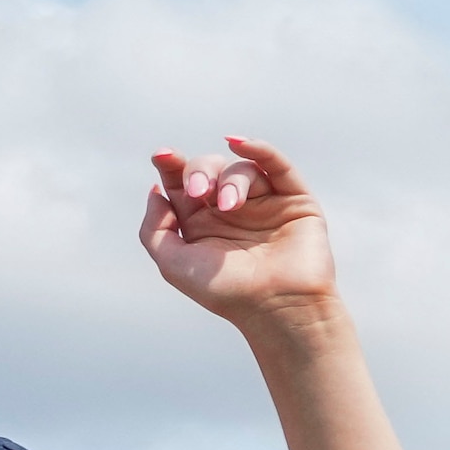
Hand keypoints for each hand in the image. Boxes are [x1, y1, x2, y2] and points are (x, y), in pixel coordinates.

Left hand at [139, 136, 339, 323]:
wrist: (277, 306)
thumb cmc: (227, 292)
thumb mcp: (173, 263)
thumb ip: (154, 229)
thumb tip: (156, 190)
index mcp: (202, 221)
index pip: (182, 182)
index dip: (171, 165)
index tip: (162, 156)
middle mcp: (232, 209)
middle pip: (209, 169)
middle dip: (200, 173)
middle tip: (201, 194)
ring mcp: (265, 203)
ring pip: (242, 168)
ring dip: (231, 180)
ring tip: (230, 205)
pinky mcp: (295, 201)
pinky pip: (278, 166)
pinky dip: (260, 149)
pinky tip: (240, 142)